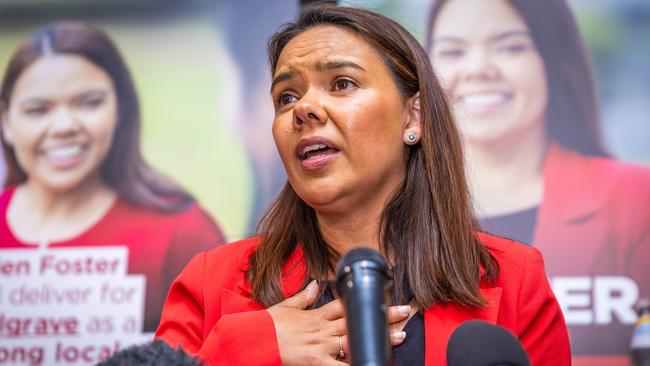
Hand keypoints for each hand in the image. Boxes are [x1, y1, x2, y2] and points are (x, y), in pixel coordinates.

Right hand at [267, 280, 410, 364]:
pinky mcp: (317, 361)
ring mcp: (321, 344)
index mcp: (317, 314)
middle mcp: (323, 328)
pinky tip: (370, 362)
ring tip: (399, 337)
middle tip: (404, 312)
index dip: (366, 300)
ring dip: (377, 339)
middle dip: (381, 316)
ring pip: (355, 339)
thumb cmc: (270, 325)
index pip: (347, 304)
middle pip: (357, 320)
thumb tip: (314, 284)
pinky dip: (354, 364)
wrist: (256, 340)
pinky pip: (340, 365)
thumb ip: (304, 297)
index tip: (383, 295)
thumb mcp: (286, 306)